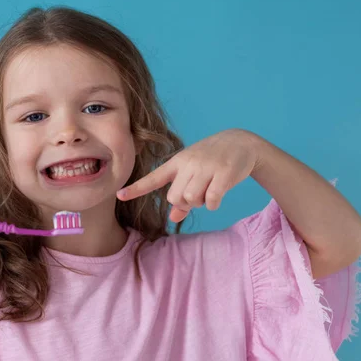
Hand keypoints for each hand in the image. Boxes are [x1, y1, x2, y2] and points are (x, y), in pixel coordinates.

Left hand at [117, 129, 261, 221]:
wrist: (240, 141)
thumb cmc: (212, 160)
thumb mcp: (194, 172)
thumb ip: (183, 196)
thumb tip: (172, 218)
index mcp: (177, 162)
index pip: (153, 178)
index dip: (136, 189)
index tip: (119, 195)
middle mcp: (188, 163)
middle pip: (175, 197)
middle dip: (186, 202)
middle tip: (199, 191)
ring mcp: (206, 167)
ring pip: (191, 199)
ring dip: (200, 203)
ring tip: (209, 190)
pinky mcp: (223, 173)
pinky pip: (211, 200)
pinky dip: (213, 204)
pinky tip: (218, 196)